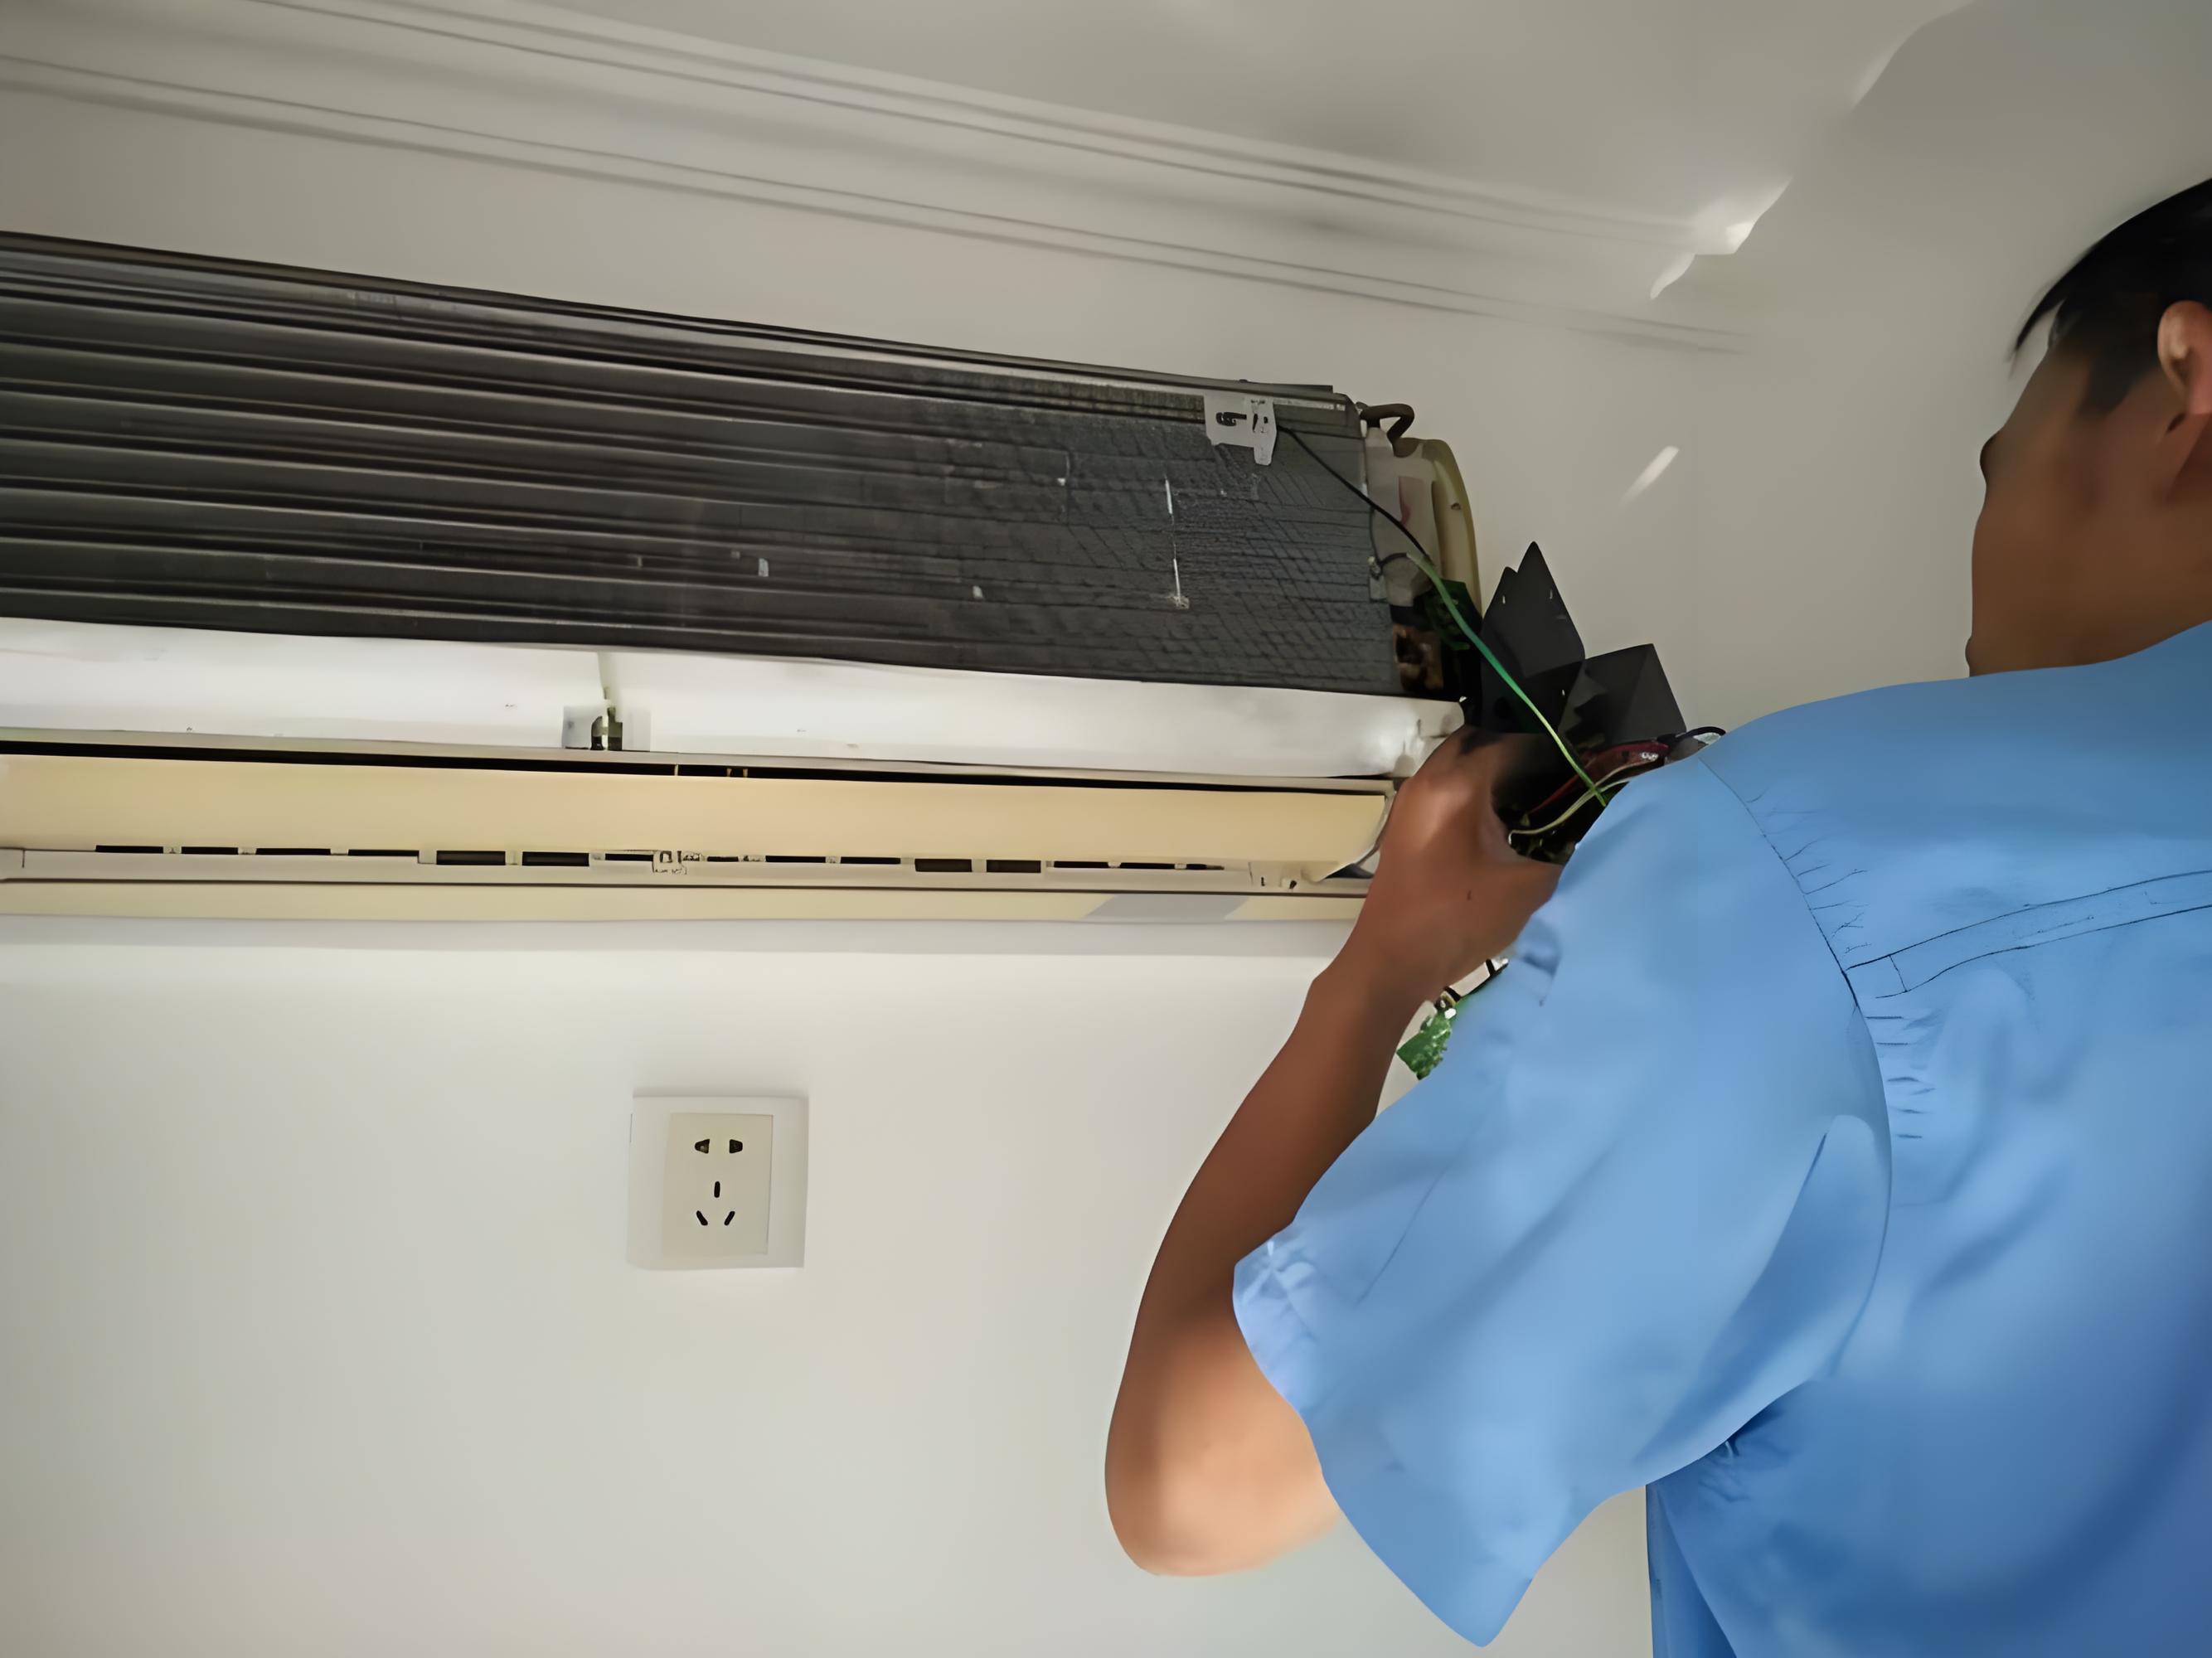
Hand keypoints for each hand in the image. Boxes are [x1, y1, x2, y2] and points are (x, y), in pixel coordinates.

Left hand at [1333, 732, 1561, 1012]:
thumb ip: (1564, 854)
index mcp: (1456, 786)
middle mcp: (1426, 782)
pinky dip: (1468, 792)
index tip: (1577, 767)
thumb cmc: (1457, 920)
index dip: (1546, 752)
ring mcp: (1409, 804)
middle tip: (1549, 777)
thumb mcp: (1527, 888)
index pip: (1509, 745)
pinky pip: (1440, 790)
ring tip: (1529, 799)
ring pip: (1453, 766)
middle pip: (1475, 745)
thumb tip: (1585, 835)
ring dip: (1487, 773)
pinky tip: (1496, 824)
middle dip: (1512, 754)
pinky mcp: (1403, 827)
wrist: (1392, 961)